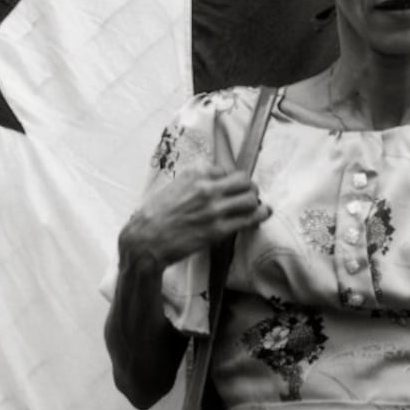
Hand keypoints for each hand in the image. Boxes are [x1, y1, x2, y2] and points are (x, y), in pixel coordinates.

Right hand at [121, 112, 270, 268]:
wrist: (145, 240)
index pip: (225, 169)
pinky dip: (260, 215)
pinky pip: (249, 218)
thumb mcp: (172, 187)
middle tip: (247, 195)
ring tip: (253, 206)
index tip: (228, 187)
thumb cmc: (153, 215)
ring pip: (250, 197)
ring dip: (254, 201)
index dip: (228, 180)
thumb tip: (210, 182)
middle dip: (248, 187)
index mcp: (194, 173)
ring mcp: (214, 208)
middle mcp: (206, 187)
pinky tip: (263, 214)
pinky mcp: (218, 229)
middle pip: (243, 180)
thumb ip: (192, 182)